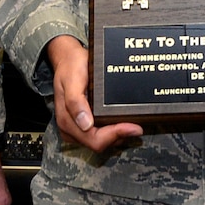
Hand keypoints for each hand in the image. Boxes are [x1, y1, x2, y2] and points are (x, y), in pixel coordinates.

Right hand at [46, 34, 142, 152]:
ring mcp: (76, 129)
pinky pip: (99, 135)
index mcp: (67, 120)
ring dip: (117, 136)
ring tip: (131, 124)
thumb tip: (85, 123)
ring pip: (100, 142)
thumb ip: (76, 102)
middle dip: (119, 137)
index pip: (94, 139)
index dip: (115, 136)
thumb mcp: (72, 79)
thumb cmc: (70, 67)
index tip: (132, 128)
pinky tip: (121, 123)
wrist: (68, 60)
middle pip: (99, 144)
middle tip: (137, 127)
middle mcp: (71, 128)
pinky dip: (112, 131)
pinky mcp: (82, 126)